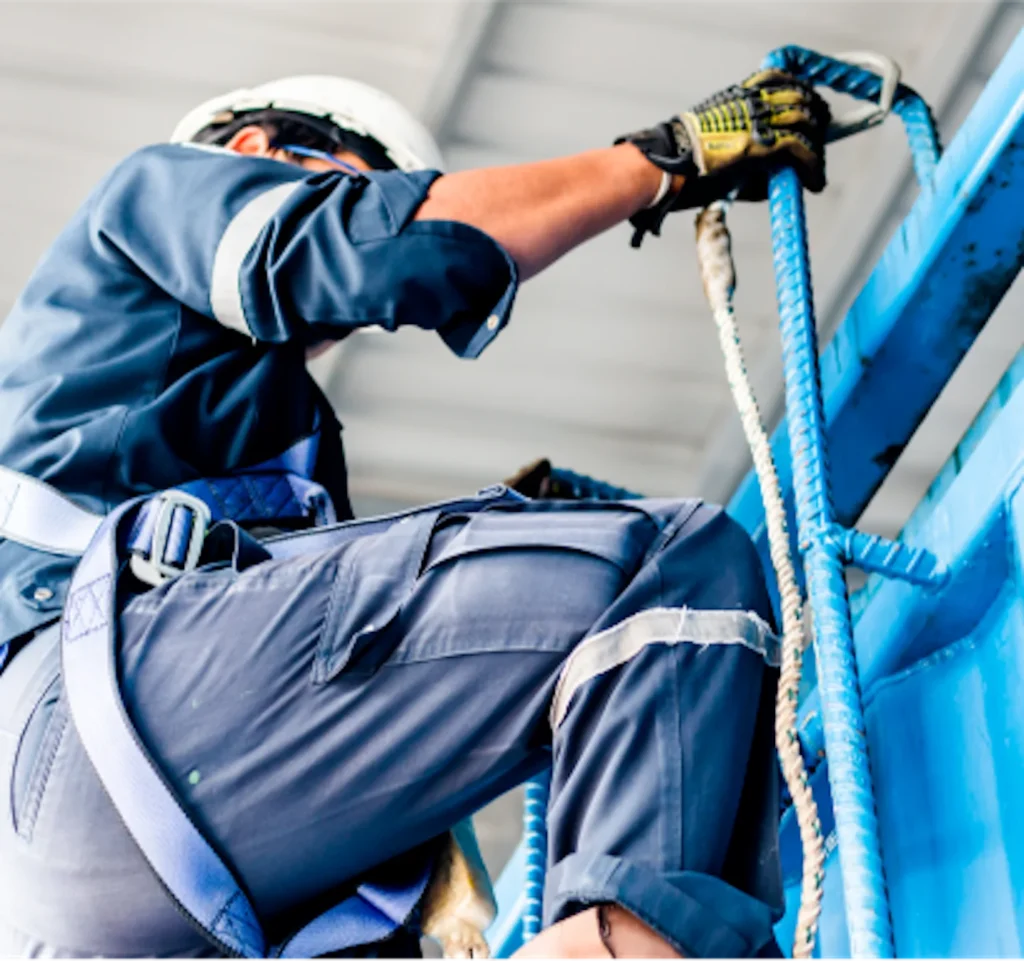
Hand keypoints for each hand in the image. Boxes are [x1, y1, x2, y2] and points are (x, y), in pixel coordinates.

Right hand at [617, 69, 830, 244]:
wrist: (663, 167)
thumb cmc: (680, 164)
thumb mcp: (718, 146)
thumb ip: (747, 154)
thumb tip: (776, 174)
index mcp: (738, 96)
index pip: (781, 80)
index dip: (802, 94)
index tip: (812, 109)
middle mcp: (751, 101)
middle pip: (800, 97)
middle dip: (817, 117)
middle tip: (823, 137)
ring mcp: (756, 120)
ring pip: (805, 121)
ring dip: (817, 145)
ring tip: (817, 167)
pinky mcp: (760, 143)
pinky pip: (800, 148)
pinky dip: (813, 165)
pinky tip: (814, 181)